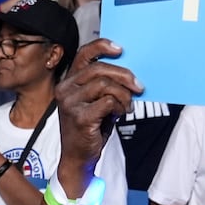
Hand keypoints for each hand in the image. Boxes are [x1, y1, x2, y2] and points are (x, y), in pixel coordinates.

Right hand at [54, 39, 140, 176]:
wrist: (79, 157)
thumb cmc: (90, 128)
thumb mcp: (96, 102)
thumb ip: (106, 86)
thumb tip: (129, 74)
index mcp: (69, 81)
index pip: (84, 54)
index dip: (102, 46)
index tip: (120, 50)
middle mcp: (66, 89)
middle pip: (99, 68)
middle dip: (124, 75)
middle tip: (139, 86)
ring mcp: (70, 103)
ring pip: (105, 84)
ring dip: (123, 95)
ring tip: (127, 106)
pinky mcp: (79, 117)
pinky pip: (108, 102)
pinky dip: (119, 107)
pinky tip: (120, 114)